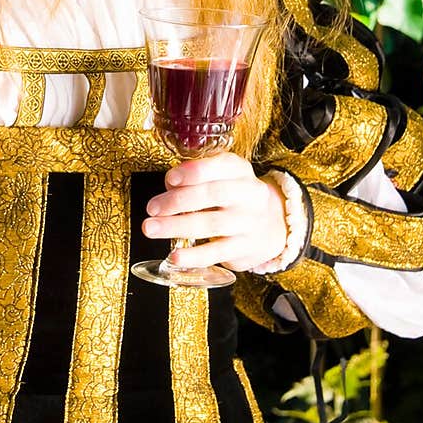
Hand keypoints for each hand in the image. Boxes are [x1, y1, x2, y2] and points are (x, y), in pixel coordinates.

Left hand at [143, 152, 286, 272]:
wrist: (271, 227)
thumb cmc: (234, 198)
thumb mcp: (223, 178)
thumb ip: (196, 178)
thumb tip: (170, 185)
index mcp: (241, 171)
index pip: (221, 166)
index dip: (194, 171)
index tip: (170, 178)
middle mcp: (249, 195)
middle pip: (213, 194)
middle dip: (178, 200)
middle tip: (152, 207)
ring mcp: (248, 223)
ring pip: (211, 224)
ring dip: (177, 226)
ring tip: (151, 228)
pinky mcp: (244, 249)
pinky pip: (216, 252)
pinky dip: (193, 255)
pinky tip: (174, 256)